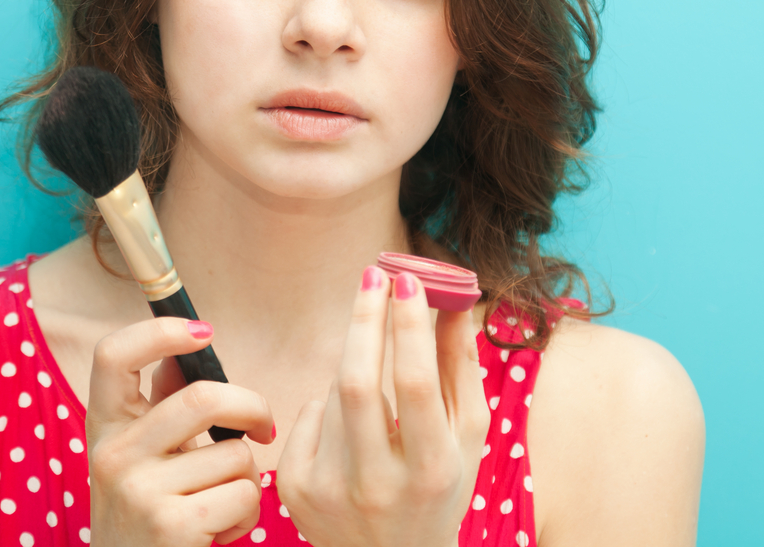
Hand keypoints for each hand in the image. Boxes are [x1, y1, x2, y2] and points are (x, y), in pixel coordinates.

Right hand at [86, 317, 274, 546]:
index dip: (159, 330)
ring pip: (236, 452)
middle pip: (202, 397)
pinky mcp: (171, 527)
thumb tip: (188, 346)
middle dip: (253, 407)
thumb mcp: (139, 458)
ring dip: (248, 478)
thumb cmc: (147, 516)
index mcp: (104, 428)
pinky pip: (244, 494)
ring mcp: (138, 491)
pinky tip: (222, 529)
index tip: (204, 332)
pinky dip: (249, 513)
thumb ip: (160, 405)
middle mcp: (113, 455)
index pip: (112, 355)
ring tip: (222, 502)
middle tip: (264, 428)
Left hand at [277, 267, 489, 546]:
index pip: (414, 384)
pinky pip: (310, 413)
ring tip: (377, 382)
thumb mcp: (466, 435)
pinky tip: (349, 427)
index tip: (407, 279)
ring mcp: (330, 490)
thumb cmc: (439, 486)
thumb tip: (455, 297)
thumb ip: (460, 365)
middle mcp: (377, 485)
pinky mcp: (297, 490)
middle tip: (373, 273)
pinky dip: (329, 404)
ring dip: (356, 366)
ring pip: (334, 392)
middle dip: (365, 318)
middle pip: (358, 381)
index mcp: (431, 470)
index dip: (409, 326)